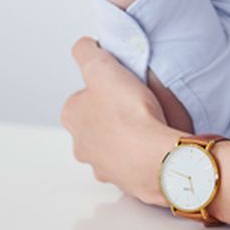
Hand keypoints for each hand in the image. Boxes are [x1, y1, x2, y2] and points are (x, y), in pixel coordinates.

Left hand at [60, 37, 176, 206]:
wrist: (156, 155)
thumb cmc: (129, 113)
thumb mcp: (101, 66)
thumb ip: (86, 51)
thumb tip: (85, 47)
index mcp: (72, 117)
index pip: (83, 96)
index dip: (104, 88)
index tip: (121, 86)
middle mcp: (82, 146)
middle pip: (97, 124)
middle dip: (115, 116)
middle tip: (138, 105)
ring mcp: (104, 167)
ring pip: (115, 147)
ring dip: (129, 138)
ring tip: (151, 126)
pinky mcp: (127, 183)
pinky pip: (135, 166)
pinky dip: (144, 157)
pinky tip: (157, 146)